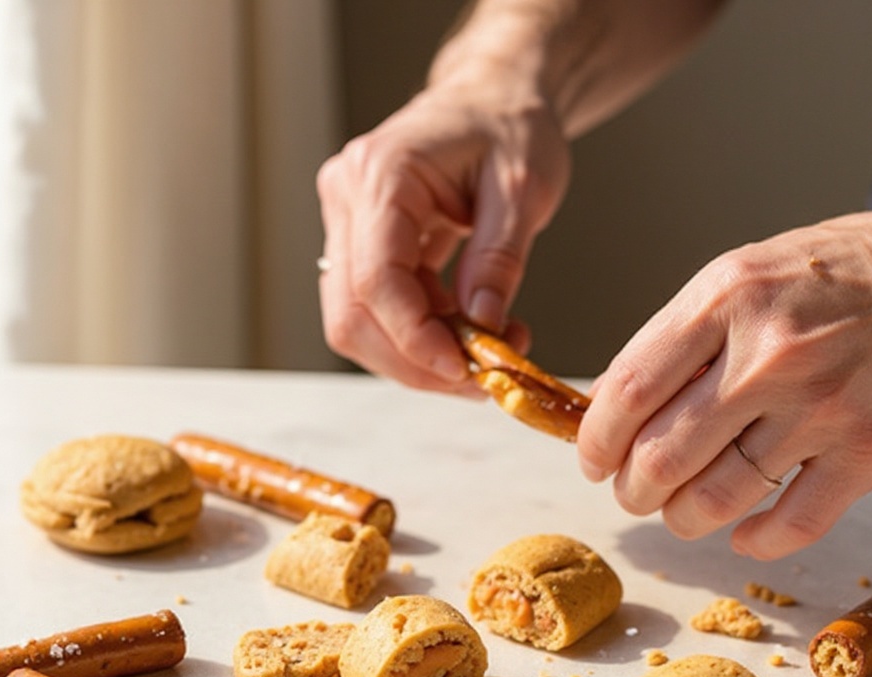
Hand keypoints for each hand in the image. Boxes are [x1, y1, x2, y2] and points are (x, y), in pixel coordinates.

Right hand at [316, 82, 569, 391]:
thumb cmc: (508, 127)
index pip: (376, 279)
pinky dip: (422, 338)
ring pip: (357, 324)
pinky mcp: (362, 249)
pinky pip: (378, 313)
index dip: (415, 337)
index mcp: (381, 173)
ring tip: (484, 355)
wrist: (492, 102)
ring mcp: (347, 226)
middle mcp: (348, 199)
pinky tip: (470, 334)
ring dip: (417, 358)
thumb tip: (482, 326)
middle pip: (353, 313)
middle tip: (479, 380)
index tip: (464, 370)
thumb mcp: (524, 189)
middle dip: (414, 361)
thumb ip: (499, 260)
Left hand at [578, 185, 871, 558]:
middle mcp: (770, 354)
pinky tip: (744, 533)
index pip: (627, 390)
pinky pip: (787, 525)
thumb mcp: (753, 272)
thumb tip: (619, 405)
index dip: (596, 440)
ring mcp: (823, 407)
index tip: (595, 461)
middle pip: (660, 456)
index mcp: (728, 297)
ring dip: (682, 519)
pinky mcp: (868, 453)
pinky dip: (753, 540)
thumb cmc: (852, 274)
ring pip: (713, 499)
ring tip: (682, 511)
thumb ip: (688, 336)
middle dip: (632, 491)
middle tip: (635, 493)